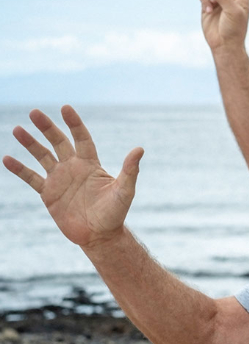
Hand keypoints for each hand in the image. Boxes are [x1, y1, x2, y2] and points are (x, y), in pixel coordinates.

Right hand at [3, 106, 142, 248]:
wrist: (99, 235)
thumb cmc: (115, 213)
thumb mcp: (124, 190)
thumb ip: (130, 170)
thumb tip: (139, 149)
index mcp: (91, 164)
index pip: (81, 138)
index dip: (74, 123)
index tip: (65, 108)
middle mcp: (74, 168)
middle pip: (58, 142)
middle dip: (47, 128)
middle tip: (34, 112)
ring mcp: (59, 179)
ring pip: (42, 156)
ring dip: (30, 143)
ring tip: (17, 129)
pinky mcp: (48, 194)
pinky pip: (31, 178)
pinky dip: (20, 169)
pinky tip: (7, 158)